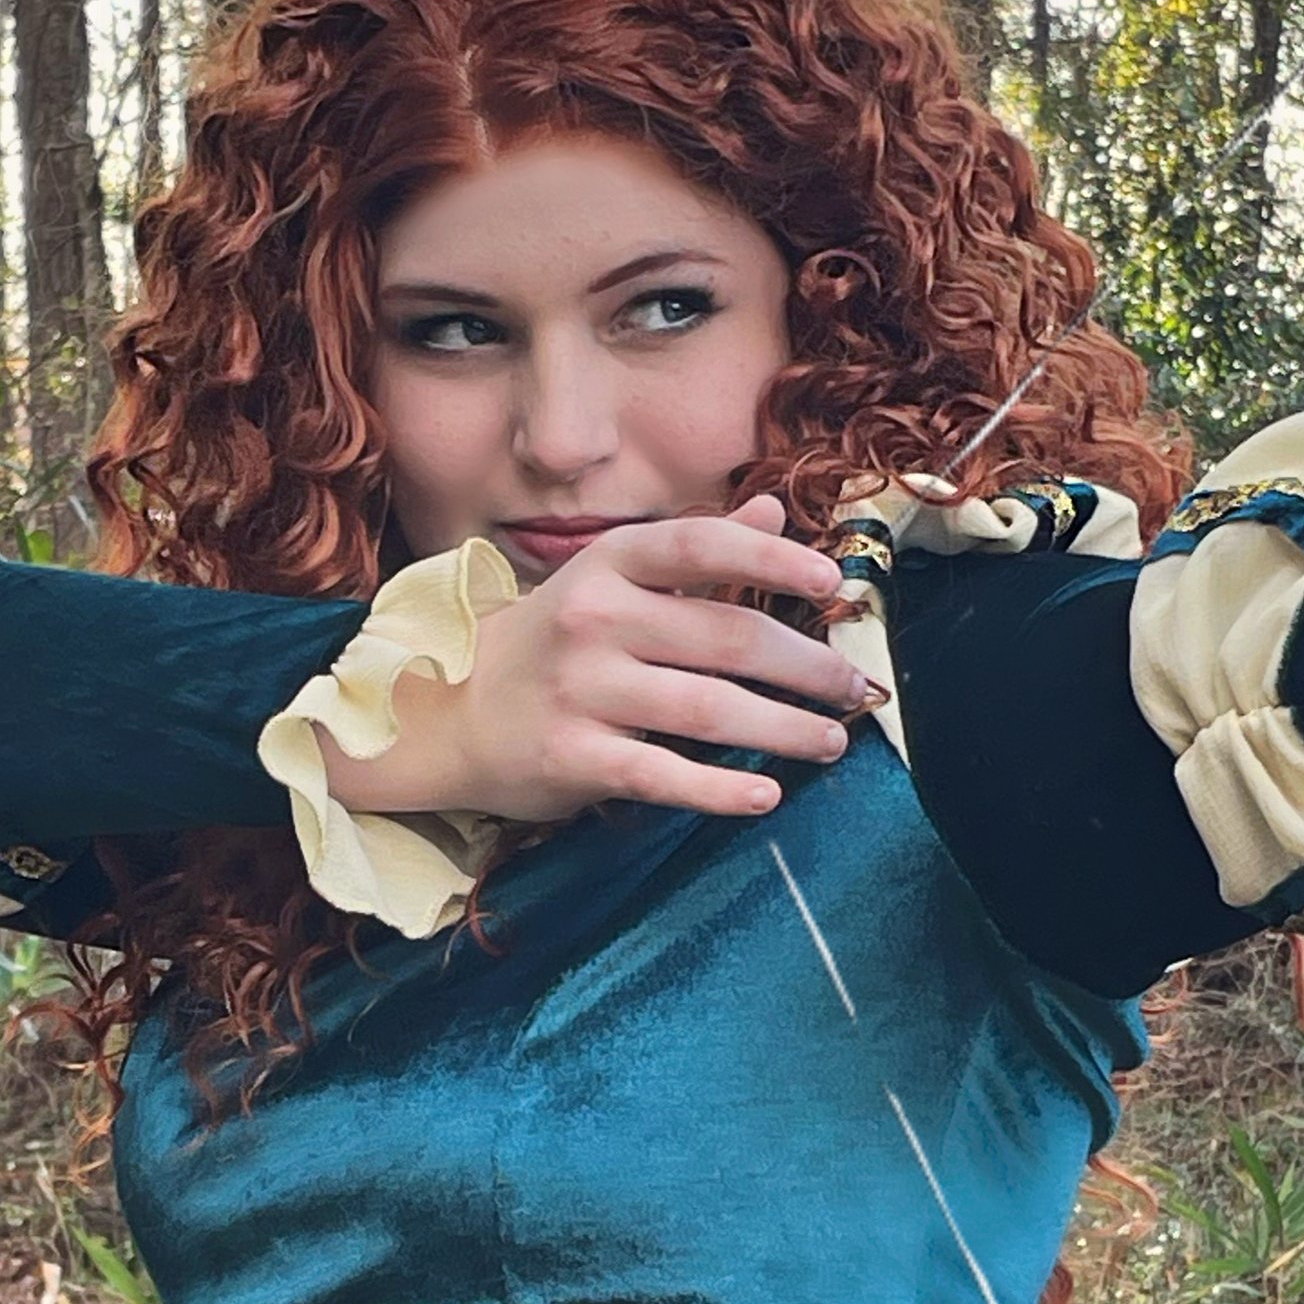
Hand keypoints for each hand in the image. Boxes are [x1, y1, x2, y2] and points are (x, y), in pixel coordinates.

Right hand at [325, 496, 875, 823]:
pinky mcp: (570, 757)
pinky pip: (661, 774)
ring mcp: (580, 690)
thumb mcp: (612, 583)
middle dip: (806, 666)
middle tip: (856, 692)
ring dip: (783, 728)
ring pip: (708, 708)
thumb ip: (696, 552)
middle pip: (726, 636)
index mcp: (609, 564)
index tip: (834, 584)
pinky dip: (719, 788)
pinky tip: (766, 795)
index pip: (702, 545)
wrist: (448, 715)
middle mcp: (594, 618)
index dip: (774, 558)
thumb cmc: (551, 646)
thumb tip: (777, 508)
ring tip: (830, 742)